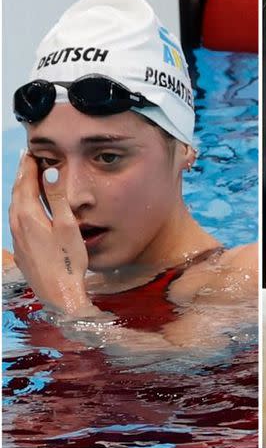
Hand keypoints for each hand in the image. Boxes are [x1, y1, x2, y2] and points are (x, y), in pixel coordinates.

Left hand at [9, 152, 99, 316]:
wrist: (59, 294)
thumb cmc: (67, 262)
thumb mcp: (67, 227)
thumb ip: (58, 198)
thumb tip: (51, 172)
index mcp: (29, 216)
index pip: (27, 184)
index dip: (30, 167)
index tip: (33, 152)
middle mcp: (18, 225)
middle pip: (18, 193)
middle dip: (23, 175)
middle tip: (28, 160)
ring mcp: (17, 238)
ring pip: (14, 207)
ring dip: (21, 190)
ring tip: (27, 179)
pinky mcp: (21, 249)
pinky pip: (16, 220)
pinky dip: (21, 206)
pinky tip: (26, 210)